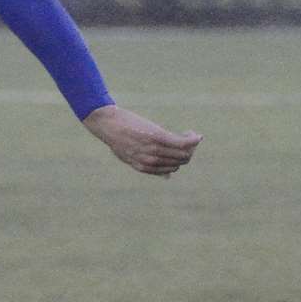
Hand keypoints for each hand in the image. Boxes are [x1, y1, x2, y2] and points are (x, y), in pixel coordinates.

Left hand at [82, 106, 202, 176]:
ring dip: (192, 143)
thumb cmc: (118, 138)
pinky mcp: (159, 137)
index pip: (172, 169)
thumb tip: (168, 178)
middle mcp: (151, 161)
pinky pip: (184, 142)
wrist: (107, 124)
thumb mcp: (130, 157)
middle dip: (189, 151)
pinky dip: (193, 138)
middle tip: (186, 138)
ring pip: (185, 152)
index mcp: (144, 167)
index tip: (179, 148)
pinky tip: (193, 133)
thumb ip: (148, 167)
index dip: (179, 160)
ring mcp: (155, 149)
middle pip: (181, 160)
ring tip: (188, 134)